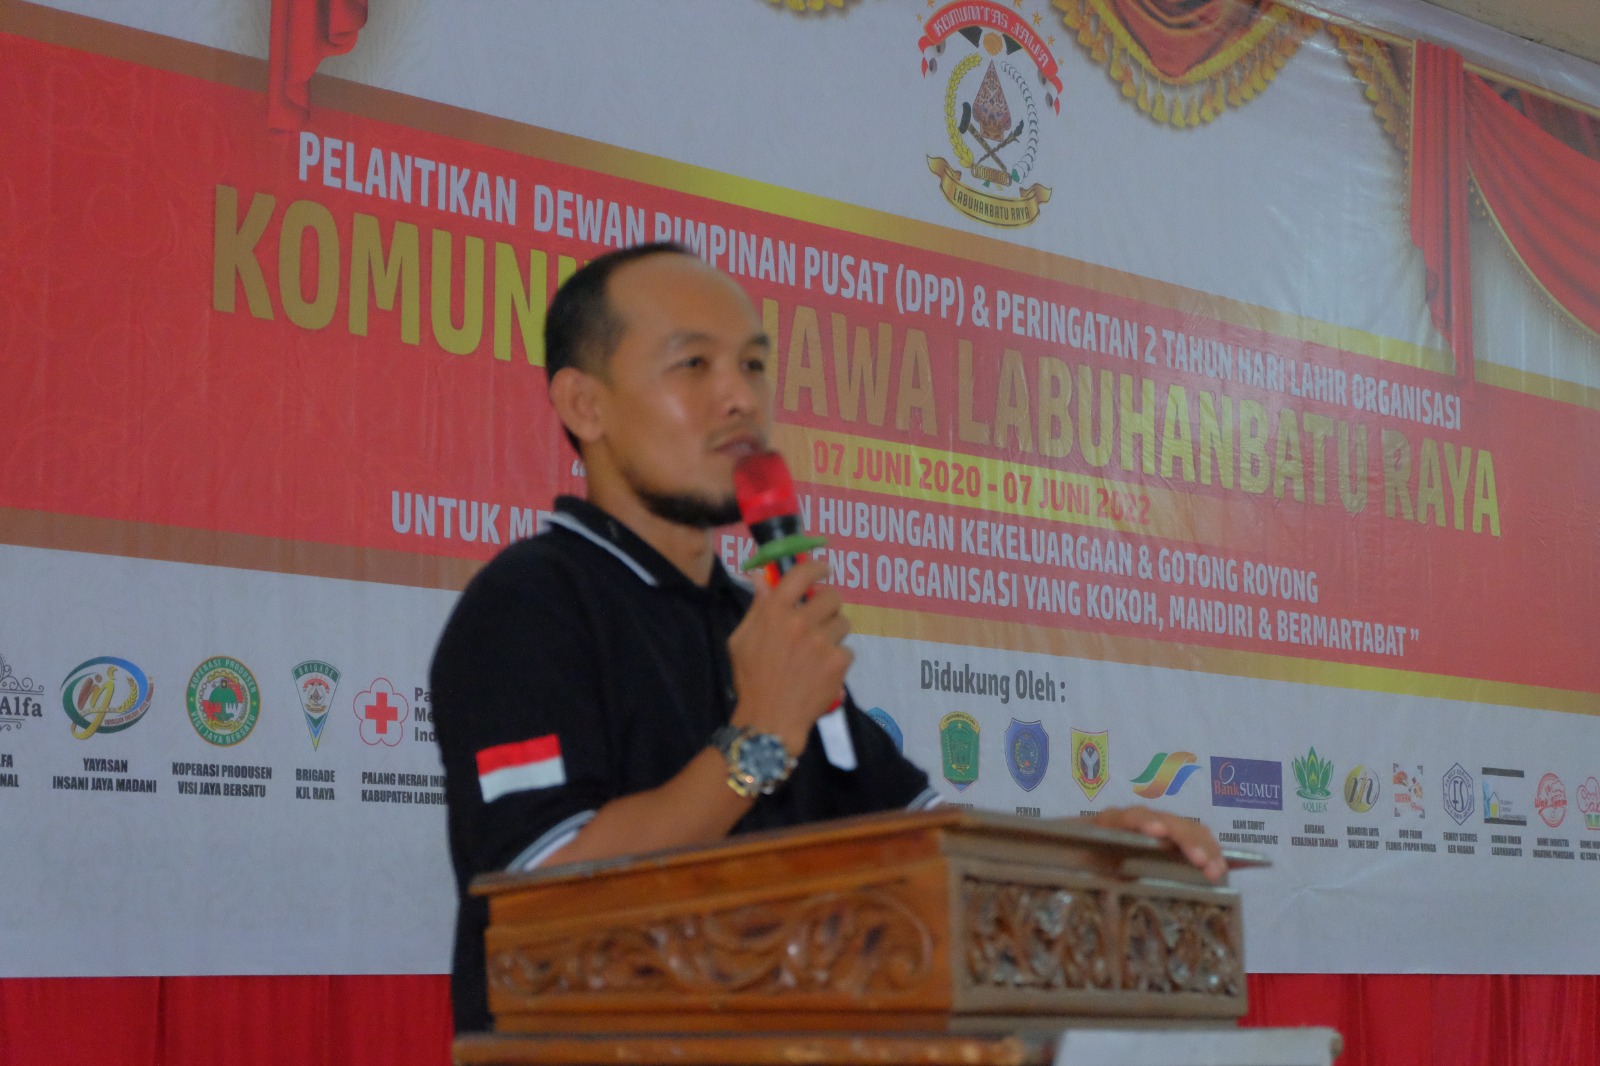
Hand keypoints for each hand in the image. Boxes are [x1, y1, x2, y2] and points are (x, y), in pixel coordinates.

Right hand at [726, 558, 850, 753]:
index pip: (802, 574)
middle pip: (831, 596)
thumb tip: (762, 579)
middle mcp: (800, 622)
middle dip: (829, 603)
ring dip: (835, 631)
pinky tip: (822, 671)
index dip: (816, 568)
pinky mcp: (838, 662)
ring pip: (843, 622)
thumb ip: (757, 607)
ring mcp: (822, 642)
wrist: (770, 719)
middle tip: (822, 615)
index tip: (822, 570)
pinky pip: (846, 650)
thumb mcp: (740, 640)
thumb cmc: (751, 679)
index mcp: (774, 612)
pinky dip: (837, 660)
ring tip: (821, 648)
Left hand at [1089, 804, 1226, 881]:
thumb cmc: (1081, 863)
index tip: (1157, 832)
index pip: (1128, 817)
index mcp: (1109, 823)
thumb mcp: (1082, 869)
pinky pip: (1194, 837)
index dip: (1143, 822)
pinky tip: (1219, 869)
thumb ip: (1093, 878)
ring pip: (1185, 827)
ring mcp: (1156, 825)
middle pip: (1165, 820)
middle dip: (1185, 839)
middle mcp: (1135, 820)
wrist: (1078, 851)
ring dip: (1203, 847)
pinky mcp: (1171, 838)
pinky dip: (1209, 851)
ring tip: (1216, 870)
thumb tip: (1104, 898)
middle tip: (1200, 861)